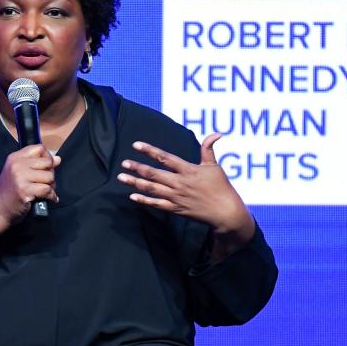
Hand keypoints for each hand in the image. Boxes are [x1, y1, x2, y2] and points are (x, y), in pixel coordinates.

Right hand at [0, 144, 60, 224]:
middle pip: (47, 162)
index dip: (47, 157)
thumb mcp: (19, 173)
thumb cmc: (10, 192)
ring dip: (51, 186)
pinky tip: (49, 198)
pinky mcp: (24, 190)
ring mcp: (20, 177)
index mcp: (15, 158)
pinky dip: (52, 196)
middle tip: (45, 182)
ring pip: (49, 176)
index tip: (46, 168)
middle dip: (51, 173)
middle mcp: (17, 165)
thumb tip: (58, 159)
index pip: (39, 148)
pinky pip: (47, 189)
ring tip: (44, 191)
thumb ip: (37, 164)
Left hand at [117, 134, 254, 247]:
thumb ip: (209, 149)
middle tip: (123, 163)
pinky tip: (132, 196)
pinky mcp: (176, 209)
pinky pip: (157, 204)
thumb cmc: (221, 187)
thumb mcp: (214, 166)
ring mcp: (176, 197)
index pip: (165, 158)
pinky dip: (144, 200)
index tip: (136, 145)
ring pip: (152, 189)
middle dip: (137, 168)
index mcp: (188, 170)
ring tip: (121, 177)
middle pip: (154, 174)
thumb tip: (216, 133)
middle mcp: (179, 183)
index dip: (150, 151)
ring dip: (135, 183)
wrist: (225, 212)